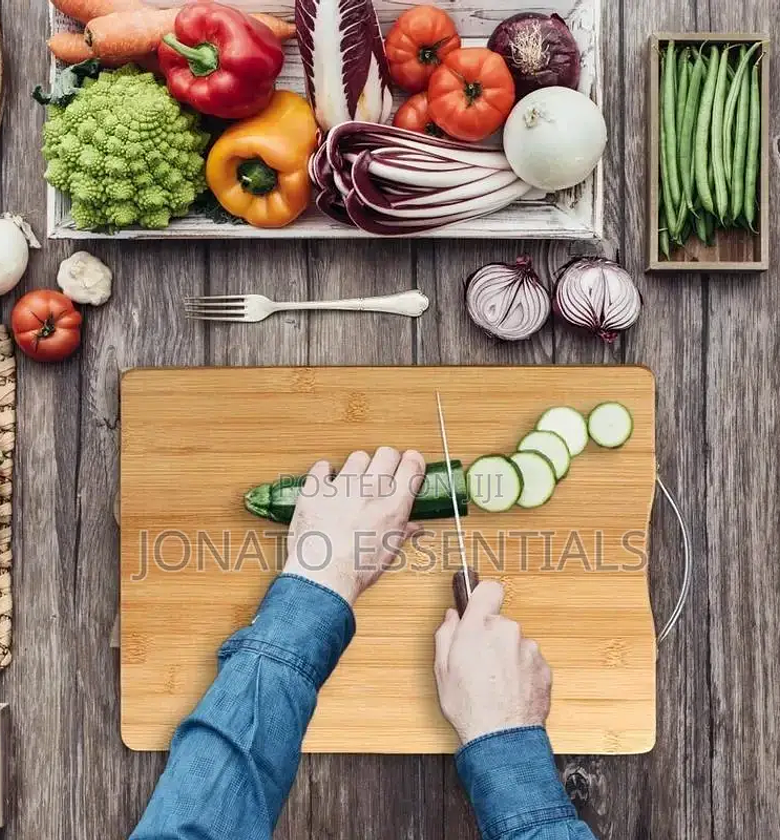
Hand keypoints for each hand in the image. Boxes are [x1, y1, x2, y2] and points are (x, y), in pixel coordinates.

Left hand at [283, 448, 425, 605]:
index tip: (408, 463)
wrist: (320, 578)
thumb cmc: (355, 570)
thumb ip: (401, 532)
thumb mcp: (388, 553)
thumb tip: (413, 526)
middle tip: (380, 473)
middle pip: (387, 453)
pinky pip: (324, 466)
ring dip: (357, 467)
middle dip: (386, 460)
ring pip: (358, 457)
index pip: (412, 466)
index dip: (412, 461)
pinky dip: (325, 473)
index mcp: (394, 507)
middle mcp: (371, 490)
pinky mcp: (316, 488)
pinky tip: (327, 485)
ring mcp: (342, 486)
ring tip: (352, 484)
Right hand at [434, 581, 551, 744]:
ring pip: (515, 643)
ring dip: (507, 656)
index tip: (479, 607)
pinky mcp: (544, 667)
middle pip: (500, 622)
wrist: (501, 738)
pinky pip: (530, 661)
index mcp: (479, 626)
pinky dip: (521, 672)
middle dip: (491, 636)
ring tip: (496, 683)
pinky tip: (510, 691)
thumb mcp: (441, 669)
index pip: (489, 589)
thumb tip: (452, 617)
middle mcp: (507, 631)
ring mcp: (528, 649)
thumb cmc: (469, 707)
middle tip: (479, 662)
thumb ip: (446, 633)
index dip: (483, 597)